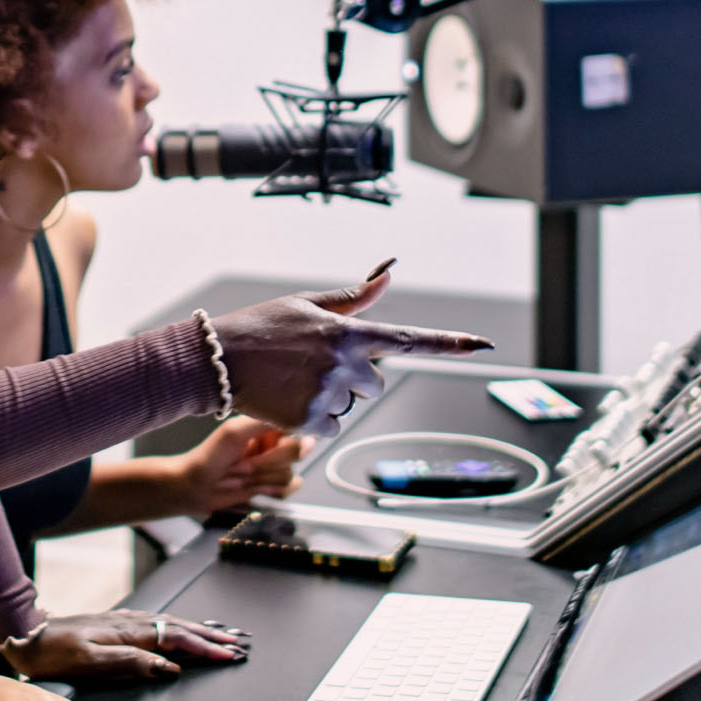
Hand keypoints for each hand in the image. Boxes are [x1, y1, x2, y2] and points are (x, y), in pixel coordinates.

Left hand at [0, 610, 247, 680]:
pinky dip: (178, 627)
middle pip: (180, 628)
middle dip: (212, 636)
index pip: (178, 638)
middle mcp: (129, 622)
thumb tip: (169, 666)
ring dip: (198, 630)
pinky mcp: (116, 625)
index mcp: (128, 631)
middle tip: (238, 644)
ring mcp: (123, 621)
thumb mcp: (91, 661)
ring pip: (171, 623)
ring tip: (221, 634)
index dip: (206, 647)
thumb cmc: (53, 651)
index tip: (230, 654)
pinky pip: (158, 623)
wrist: (25, 634)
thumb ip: (131, 661)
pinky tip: (180, 629)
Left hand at [168, 417, 313, 515]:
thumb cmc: (210, 456)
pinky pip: (288, 489)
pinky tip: (256, 489)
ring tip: (240, 476)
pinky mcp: (270, 486)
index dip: (292, 439)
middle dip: (268, 462)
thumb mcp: (236, 431)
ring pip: (288, 474)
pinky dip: (273, 491)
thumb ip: (266, 421)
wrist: (194, 487)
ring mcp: (271, 467)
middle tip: (243, 463)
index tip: (279, 445)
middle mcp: (272, 445)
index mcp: (265, 427)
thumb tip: (297, 419)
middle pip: (295, 454)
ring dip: (263, 478)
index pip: (296, 428)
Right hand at [208, 264, 492, 435]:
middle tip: (311, 367)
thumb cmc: (261, 327)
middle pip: (374, 383)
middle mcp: (346, 362)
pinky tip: (287, 401)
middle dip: (351, 379)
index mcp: (349, 331)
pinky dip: (312, 421)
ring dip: (328, 400)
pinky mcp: (312, 419)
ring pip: (350, 406)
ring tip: (292, 381)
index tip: (484, 345)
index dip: (451, 343)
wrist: (216, 359)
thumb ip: (353, 298)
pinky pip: (331, 428)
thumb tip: (389, 272)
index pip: (410, 339)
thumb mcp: (306, 305)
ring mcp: (329, 392)